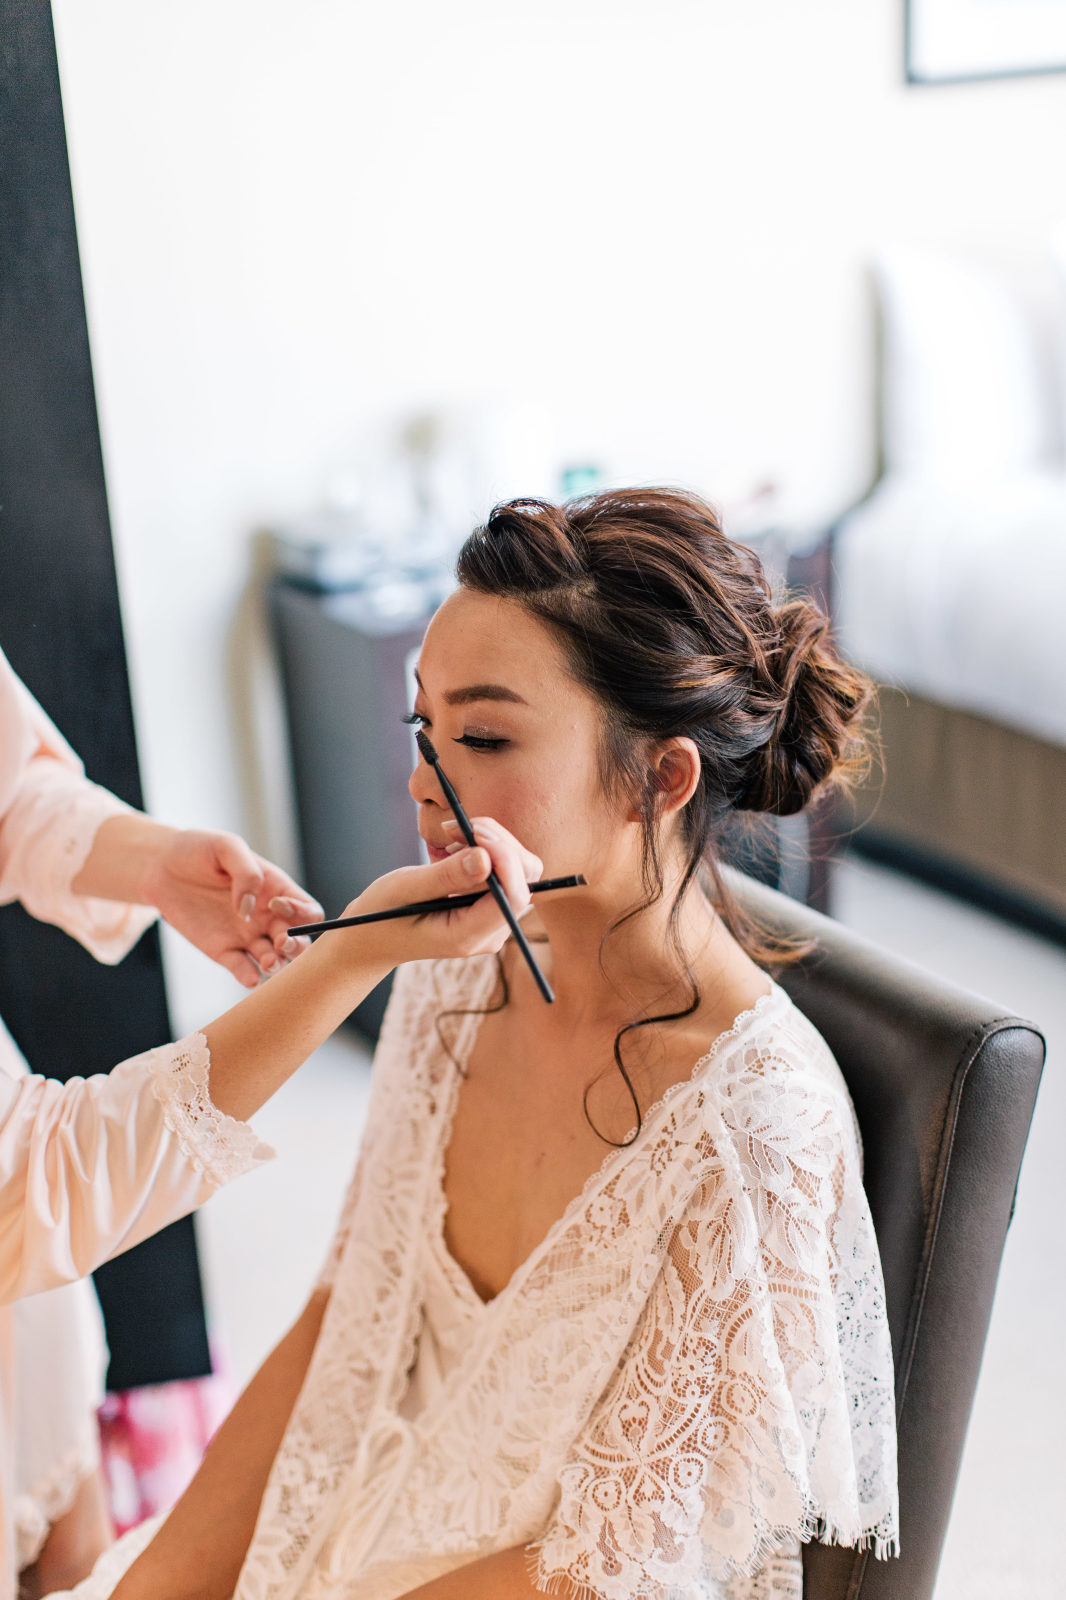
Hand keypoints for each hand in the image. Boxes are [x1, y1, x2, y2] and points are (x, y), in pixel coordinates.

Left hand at [140, 830, 322, 987]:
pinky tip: (249, 977)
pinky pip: (243, 969)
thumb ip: (246, 873)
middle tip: (281, 943)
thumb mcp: (227, 847)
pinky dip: (249, 976)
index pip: (308, 910)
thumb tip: (248, 909)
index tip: (274, 904)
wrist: (160, 866)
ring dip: (276, 964)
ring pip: (275, 959)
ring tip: (267, 962)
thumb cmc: (198, 850)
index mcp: (276, 890)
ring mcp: (246, 936)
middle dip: (297, 945)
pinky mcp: (223, 950)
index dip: (301, 913)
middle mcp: (267, 917)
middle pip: (299, 940)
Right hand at [346, 819, 541, 965]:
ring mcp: (492, 921)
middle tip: (457, 828)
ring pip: (519, 869)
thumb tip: (485, 858)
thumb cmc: (382, 914)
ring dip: (491, 842)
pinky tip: (454, 849)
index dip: (504, 855)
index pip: (515, 893)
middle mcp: (490, 932)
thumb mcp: (406, 889)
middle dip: (498, 843)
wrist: (374, 938)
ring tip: (451, 838)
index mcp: (469, 936)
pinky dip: (485, 849)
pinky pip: (505, 870)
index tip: (472, 830)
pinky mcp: (489, 907)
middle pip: (525, 877)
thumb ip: (446, 875)